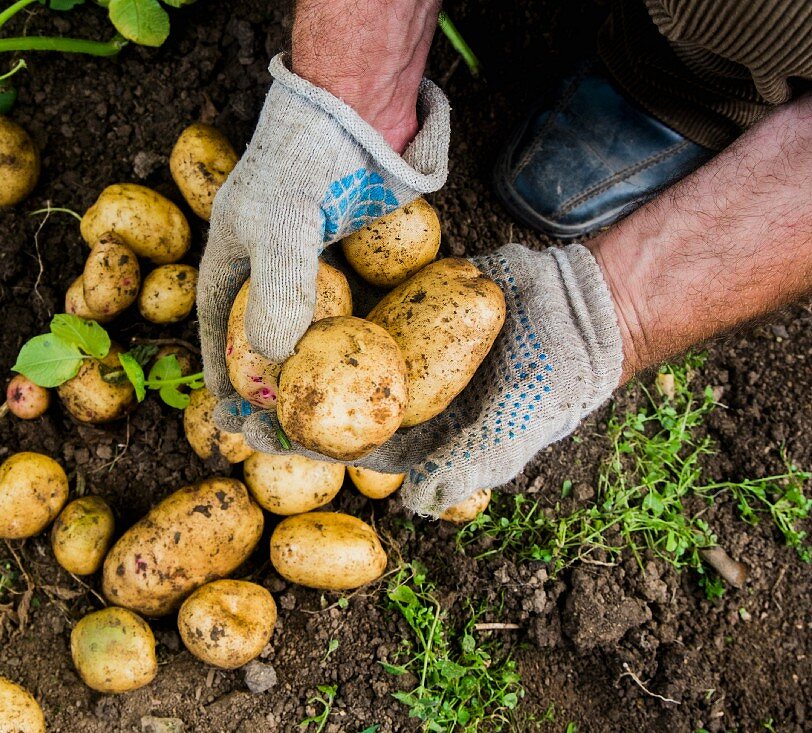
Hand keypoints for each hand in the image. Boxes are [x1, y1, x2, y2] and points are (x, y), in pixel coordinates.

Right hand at [196, 53, 450, 398]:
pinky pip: (344, 306)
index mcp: (231, 257)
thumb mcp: (283, 227)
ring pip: (304, 325)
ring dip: (308, 367)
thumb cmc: (305, 163)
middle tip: (283, 426)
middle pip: (259, 333)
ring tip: (322, 411)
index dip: (221, 370)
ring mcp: (309, 259)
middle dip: (267, 381)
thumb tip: (275, 361)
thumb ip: (280, 291)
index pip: (217, 326)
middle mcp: (266, 263)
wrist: (357, 110)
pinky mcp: (347, 253)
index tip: (229, 412)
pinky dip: (348, 338)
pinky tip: (363, 366)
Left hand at [217, 243, 624, 515]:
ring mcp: (404, 348)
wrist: (583, 312)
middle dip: (279, 397)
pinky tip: (285, 288)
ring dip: (292, 349)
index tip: (249, 431)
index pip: (344, 445)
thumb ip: (466, 466)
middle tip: (228, 385)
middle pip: (327, 399)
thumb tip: (411, 502)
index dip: (295, 442)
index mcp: (418, 436)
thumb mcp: (512, 430)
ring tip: (240, 338)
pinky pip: (363, 305)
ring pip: (336, 352)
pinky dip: (327, 301)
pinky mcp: (411, 306)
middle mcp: (402, 395)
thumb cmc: (552, 382)